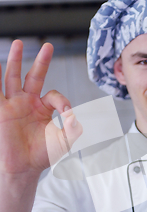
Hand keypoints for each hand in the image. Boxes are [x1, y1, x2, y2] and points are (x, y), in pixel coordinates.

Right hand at [0, 40, 81, 176]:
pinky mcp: (1, 110)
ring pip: (13, 77)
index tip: (67, 113)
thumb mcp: (65, 140)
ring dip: (15, 60)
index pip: (54, 94)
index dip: (62, 101)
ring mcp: (13, 104)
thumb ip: (74, 127)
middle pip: (35, 76)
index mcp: (43, 108)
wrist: (24, 168)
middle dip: (42, 61)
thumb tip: (74, 114)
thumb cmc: (43, 155)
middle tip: (48, 46)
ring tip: (17, 43)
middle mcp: (28, 102)